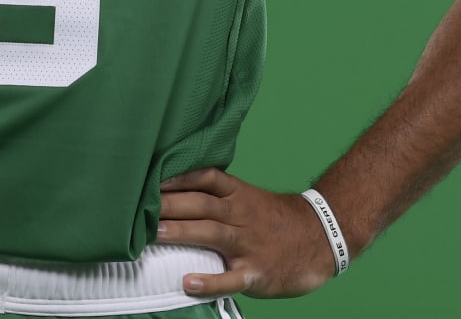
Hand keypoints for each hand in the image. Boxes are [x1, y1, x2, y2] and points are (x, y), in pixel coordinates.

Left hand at [154, 167, 336, 298]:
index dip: (178, 178)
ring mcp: (249, 243)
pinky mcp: (257, 271)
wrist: (321, 238)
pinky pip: (231, 277)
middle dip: (171, 205)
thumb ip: (217, 195)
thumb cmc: (276, 220)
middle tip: (139, 208)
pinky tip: (188, 283)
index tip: (150, 180)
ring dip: (182, 232)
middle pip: (203, 205)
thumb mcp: (249, 198)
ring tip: (154, 234)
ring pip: (213, 234)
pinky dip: (210, 281)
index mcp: (239, 195)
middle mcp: (242, 215)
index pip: (206, 179)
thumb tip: (174, 192)